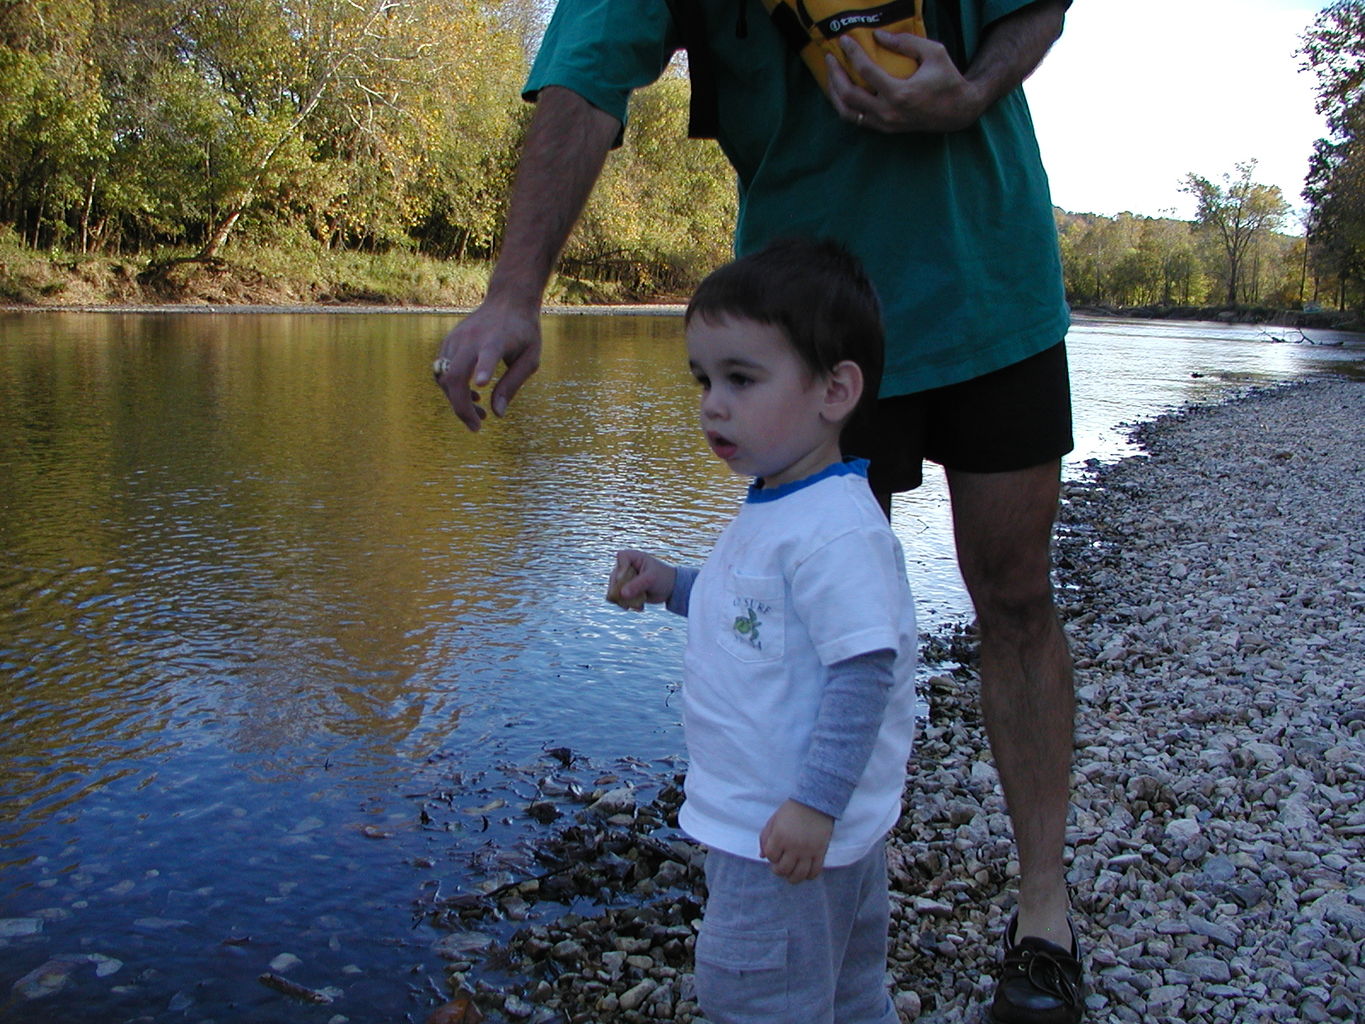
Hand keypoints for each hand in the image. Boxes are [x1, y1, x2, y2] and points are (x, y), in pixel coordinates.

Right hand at [434, 298, 542, 431]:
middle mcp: (471, 338)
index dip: (483, 368)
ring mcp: (456, 339)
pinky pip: (443, 372)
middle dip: (461, 406)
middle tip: (477, 427)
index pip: (487, 353)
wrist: (508, 299)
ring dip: (458, 401)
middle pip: (454, 376)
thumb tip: (497, 413)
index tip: (481, 384)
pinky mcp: (448, 342)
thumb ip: (513, 384)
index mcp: (496, 339)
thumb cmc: (524, 331)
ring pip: (444, 378)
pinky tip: (474, 396)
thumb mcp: (531, 358)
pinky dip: (453, 389)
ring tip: (480, 415)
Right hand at [606, 550, 675, 610]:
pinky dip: (627, 604)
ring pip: (614, 590)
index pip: (621, 557)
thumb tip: (622, 594)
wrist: (670, 588)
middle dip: (619, 590)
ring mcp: (624, 579)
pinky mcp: (626, 590)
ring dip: (623, 600)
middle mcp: (626, 567)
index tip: (622, 579)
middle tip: (627, 600)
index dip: (620, 568)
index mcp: (633, 557)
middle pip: (614, 577)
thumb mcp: (651, 579)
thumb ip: (636, 585)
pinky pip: (619, 598)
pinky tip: (640, 608)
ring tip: (636, 606)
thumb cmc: (663, 577)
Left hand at [759, 800, 834, 882]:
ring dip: (793, 878)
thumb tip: (762, 856)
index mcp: (780, 836)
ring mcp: (808, 850)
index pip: (771, 856)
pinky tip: (805, 872)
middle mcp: (793, 845)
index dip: (771, 857)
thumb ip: (765, 838)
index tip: (775, 853)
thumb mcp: (774, 820)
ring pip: (799, 875)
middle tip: (781, 866)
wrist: (815, 802)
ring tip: (791, 874)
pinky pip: (815, 871)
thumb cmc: (791, 811)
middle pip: (783, 869)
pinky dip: (809, 876)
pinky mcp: (820, 852)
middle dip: (779, 871)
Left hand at [825, 31, 986, 133]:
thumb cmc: (947, 79)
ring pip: (847, 112)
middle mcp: (889, 112)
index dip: (852, 53)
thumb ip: (906, 42)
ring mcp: (885, 124)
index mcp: (901, 93)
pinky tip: (841, 90)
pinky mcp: (884, 129)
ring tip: (831, 74)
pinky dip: (844, 105)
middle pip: (848, 94)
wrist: (958, 112)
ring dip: (834, 93)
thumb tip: (878, 36)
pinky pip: (856, 119)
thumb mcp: (934, 52)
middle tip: (830, 57)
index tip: (844, 40)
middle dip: (834, 74)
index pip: (866, 71)